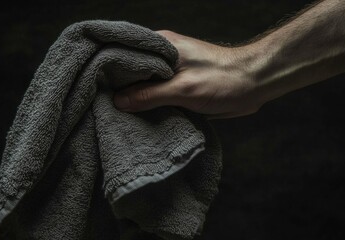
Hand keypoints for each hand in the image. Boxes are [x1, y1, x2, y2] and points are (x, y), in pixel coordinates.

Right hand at [113, 30, 263, 118]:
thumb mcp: (183, 89)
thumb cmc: (223, 79)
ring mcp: (170, 71)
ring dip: (132, 98)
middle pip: (130, 70)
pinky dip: (146, 104)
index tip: (90, 83)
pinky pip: (155, 94)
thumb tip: (119, 101)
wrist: (254, 84)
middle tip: (98, 105)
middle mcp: (162, 56)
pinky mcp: (177, 86)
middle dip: (116, 86)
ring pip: (142, 84)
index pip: (123, 52)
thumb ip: (149, 94)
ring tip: (112, 114)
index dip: (107, 67)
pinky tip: (136, 117)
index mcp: (161, 46)